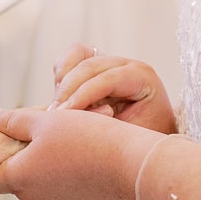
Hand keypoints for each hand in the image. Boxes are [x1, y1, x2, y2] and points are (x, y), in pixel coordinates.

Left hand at [0, 104, 163, 199]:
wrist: (133, 165)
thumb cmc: (89, 137)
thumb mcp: (46, 119)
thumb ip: (10, 119)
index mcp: (20, 178)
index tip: (5, 136)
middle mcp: (35, 198)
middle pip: (15, 177)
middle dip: (21, 155)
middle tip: (39, 129)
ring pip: (40, 182)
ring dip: (45, 163)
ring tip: (66, 137)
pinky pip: (62, 188)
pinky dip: (65, 172)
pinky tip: (83, 153)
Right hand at [49, 43, 176, 133]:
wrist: (146, 142)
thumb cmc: (139, 143)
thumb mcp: (124, 138)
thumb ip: (99, 125)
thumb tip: (68, 116)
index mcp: (141, 77)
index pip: (107, 79)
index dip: (82, 96)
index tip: (63, 116)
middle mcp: (125, 64)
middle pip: (89, 65)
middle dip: (67, 91)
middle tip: (54, 116)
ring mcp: (109, 62)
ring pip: (77, 55)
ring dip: (63, 81)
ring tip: (57, 109)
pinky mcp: (94, 65)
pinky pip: (71, 58)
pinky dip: (61, 74)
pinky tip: (60, 98)